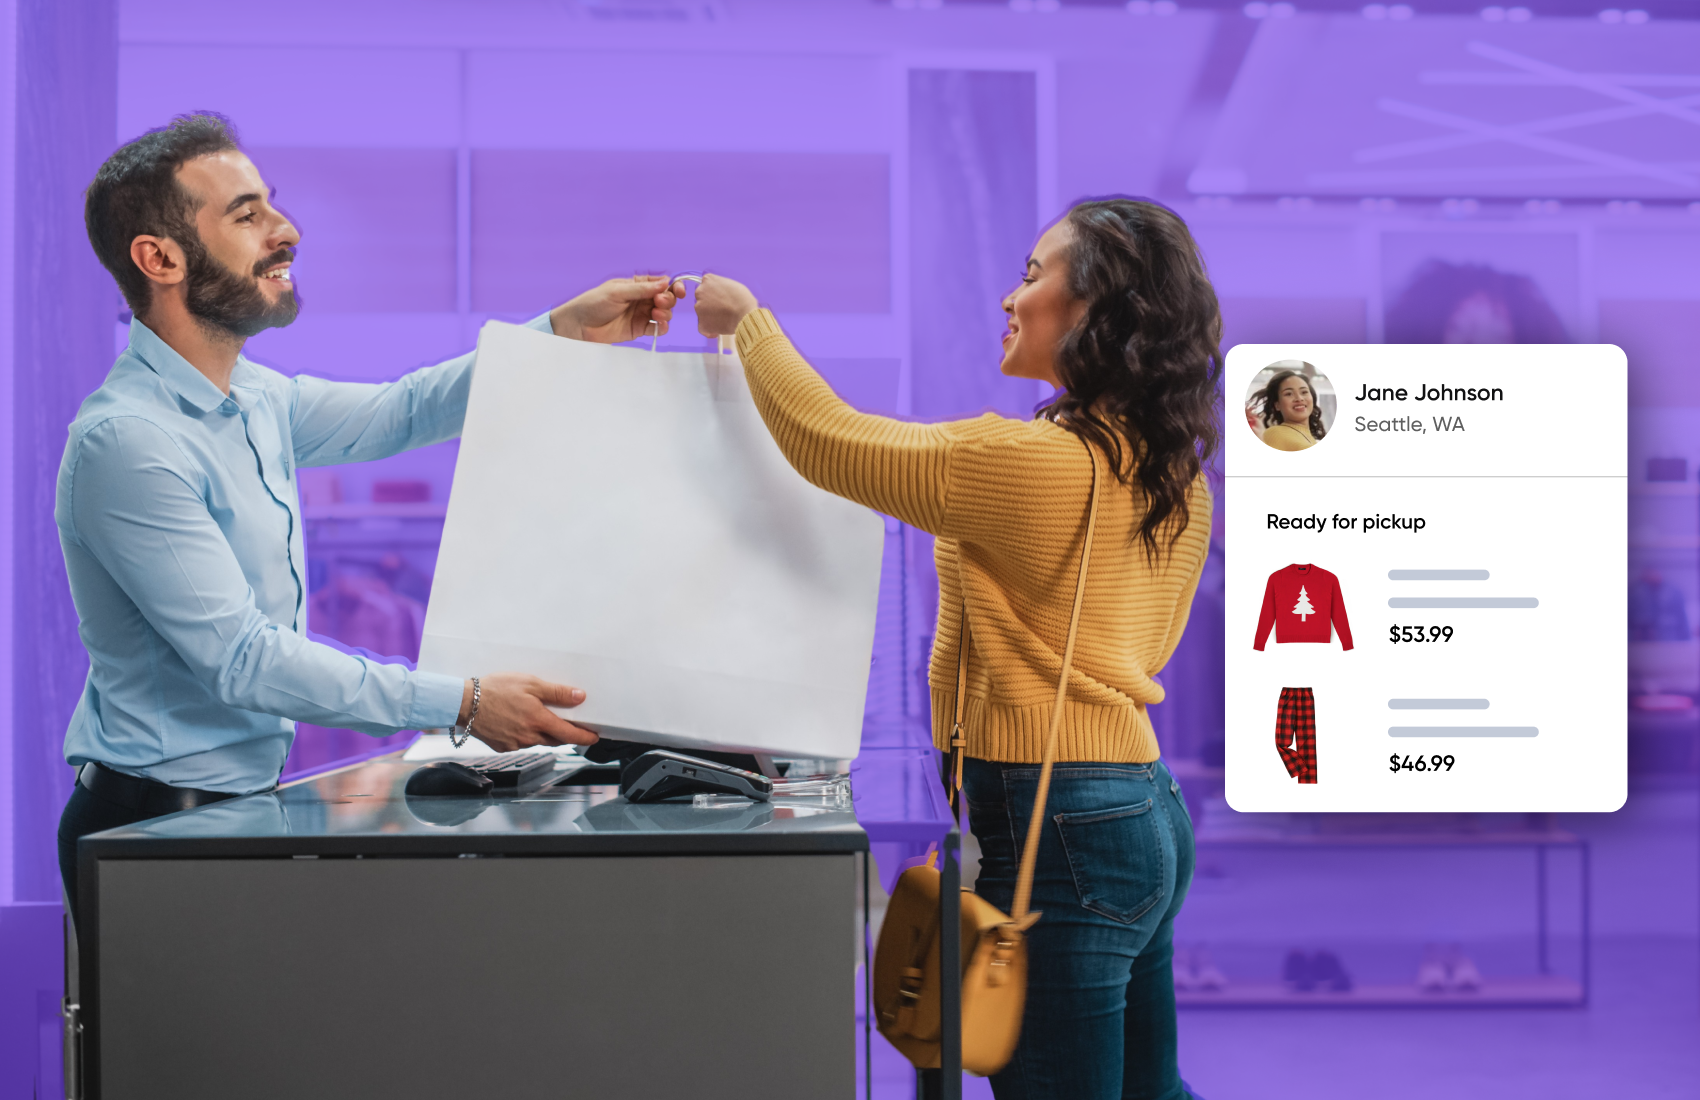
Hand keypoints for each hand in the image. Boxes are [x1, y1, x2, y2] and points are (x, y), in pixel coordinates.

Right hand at [458, 673, 598, 752]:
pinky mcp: (502, 747)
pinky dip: (525, 734)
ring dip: (544, 733)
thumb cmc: (495, 689)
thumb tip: (580, 697)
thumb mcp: (530, 683)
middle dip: (564, 734)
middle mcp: (528, 736)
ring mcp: (514, 744)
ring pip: (538, 741)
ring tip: (538, 716)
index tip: (594, 737)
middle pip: (555, 740)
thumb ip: (557, 692)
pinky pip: (521, 743)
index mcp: (538, 721)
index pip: (569, 734)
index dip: (584, 737)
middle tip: (571, 725)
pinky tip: (518, 721)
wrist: (463, 702)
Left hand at [550, 277, 677, 343]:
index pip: (661, 283)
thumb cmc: (594, 303)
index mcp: (637, 285)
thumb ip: (642, 288)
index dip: (672, 286)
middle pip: (666, 298)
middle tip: (658, 302)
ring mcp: (641, 315)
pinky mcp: (639, 329)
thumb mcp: (618, 291)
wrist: (580, 325)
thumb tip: (665, 282)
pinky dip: (662, 327)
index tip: (678, 290)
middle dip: (668, 300)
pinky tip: (659, 325)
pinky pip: (657, 329)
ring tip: (655, 314)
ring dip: (666, 313)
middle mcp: (642, 299)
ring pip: (664, 313)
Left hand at [694, 273, 759, 337]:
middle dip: (709, 303)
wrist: (745, 315)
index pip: (706, 285)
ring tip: (723, 319)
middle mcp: (700, 292)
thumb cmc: (743, 300)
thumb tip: (720, 294)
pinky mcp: (701, 323)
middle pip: (701, 298)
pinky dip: (708, 330)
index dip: (713, 293)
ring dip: (709, 316)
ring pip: (701, 313)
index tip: (719, 298)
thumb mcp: (732, 285)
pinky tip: (717, 330)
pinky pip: (702, 327)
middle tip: (721, 309)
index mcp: (708, 280)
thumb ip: (721, 288)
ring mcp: (699, 308)